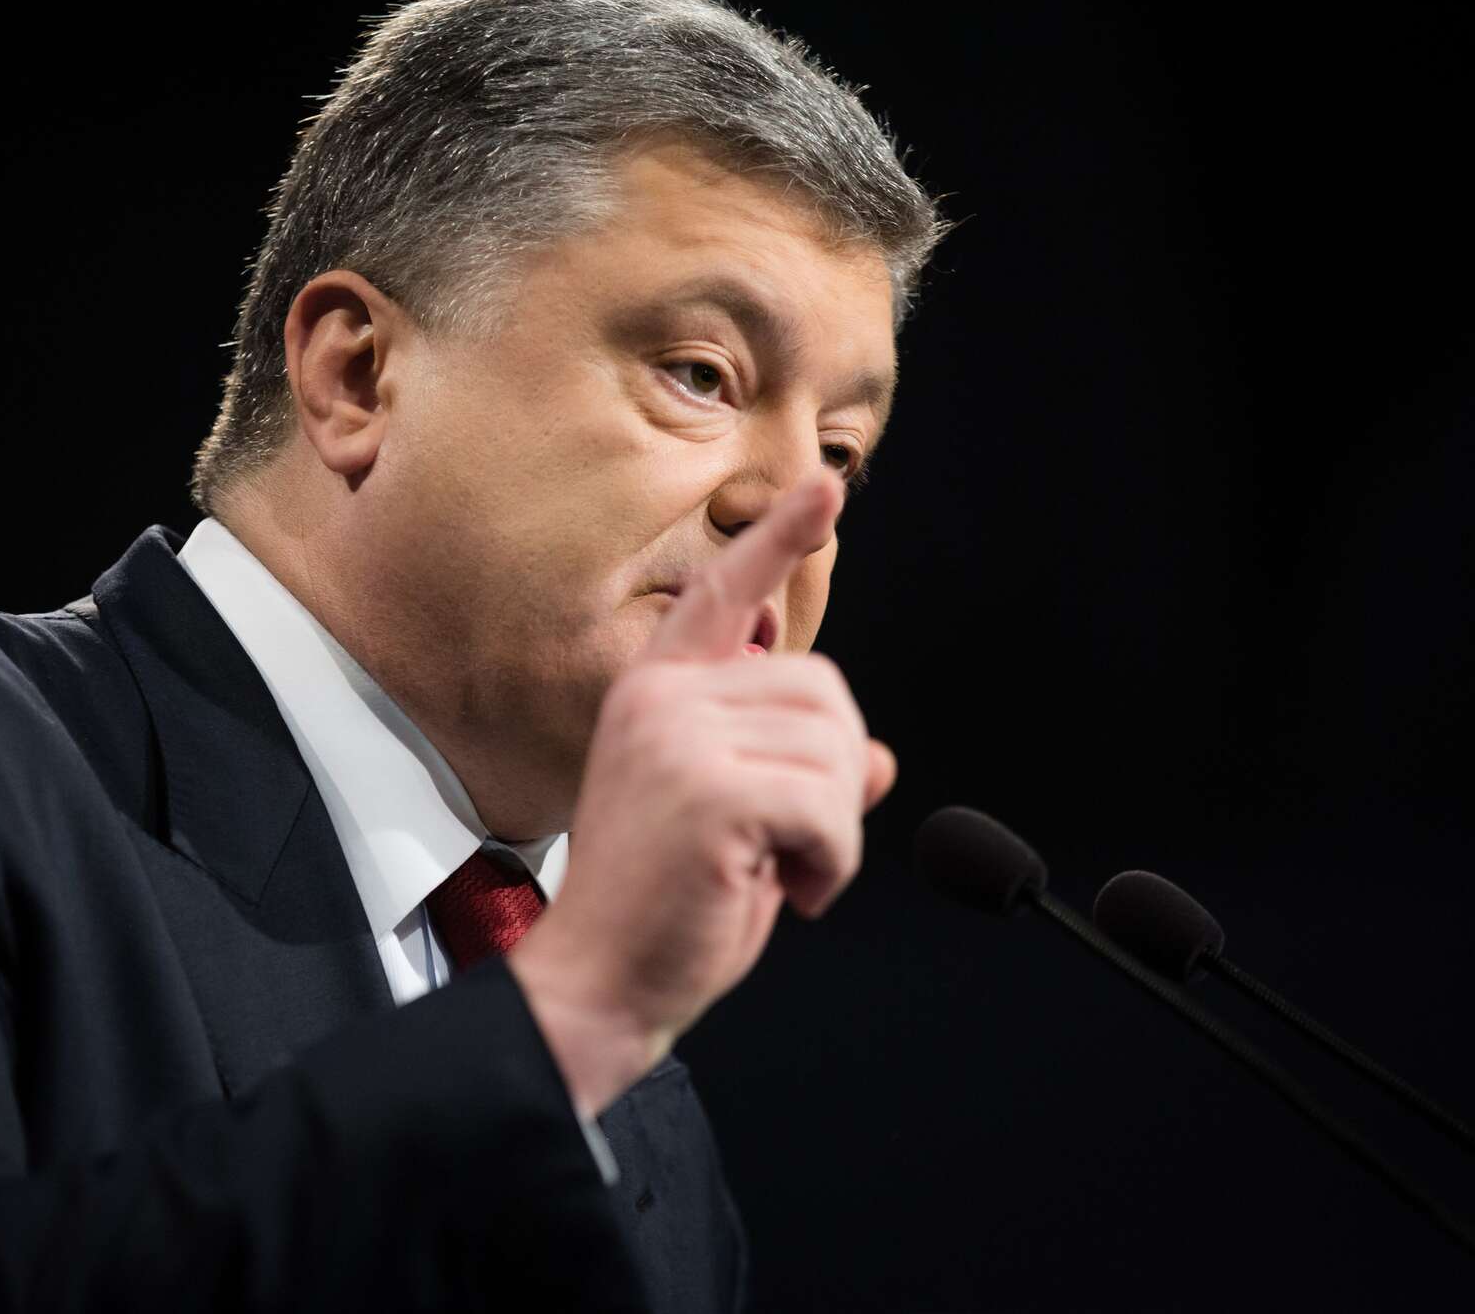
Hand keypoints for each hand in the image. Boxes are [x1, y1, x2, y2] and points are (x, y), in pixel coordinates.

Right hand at [508, 472, 896, 1115]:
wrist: (598, 985)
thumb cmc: (662, 909)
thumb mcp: (736, 824)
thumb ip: (792, 774)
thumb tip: (877, 758)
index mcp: (655, 694)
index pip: (723, 596)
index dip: (777, 541)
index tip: (824, 490)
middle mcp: (661, 699)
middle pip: (825, 692)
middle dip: (836, 775)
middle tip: (791, 846)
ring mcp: (679, 737)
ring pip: (836, 748)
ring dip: (835, 827)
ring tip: (780, 871)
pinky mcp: (709, 789)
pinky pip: (830, 805)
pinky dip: (833, 860)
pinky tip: (790, 892)